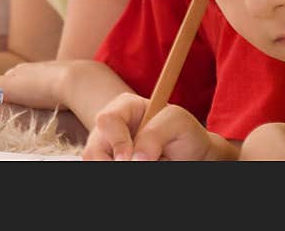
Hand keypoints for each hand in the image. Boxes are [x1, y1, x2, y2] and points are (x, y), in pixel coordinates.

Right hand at [0, 60, 79, 109]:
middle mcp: (39, 67)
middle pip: (26, 77)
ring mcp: (59, 71)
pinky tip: (62, 100)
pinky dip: (60, 91)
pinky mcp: (76, 79)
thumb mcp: (10, 87)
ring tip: (41, 102)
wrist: (78, 81)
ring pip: (45, 80)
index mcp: (23, 70)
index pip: (8, 77)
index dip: (3, 87)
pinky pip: (64, 85)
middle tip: (19, 100)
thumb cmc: (41, 86)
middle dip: (22, 86)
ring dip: (42, 89)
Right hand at [84, 94, 226, 160]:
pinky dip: (118, 175)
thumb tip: (136, 158)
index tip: (130, 158)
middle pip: (93, 149)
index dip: (117, 141)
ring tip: (150, 162)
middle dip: (113, 163)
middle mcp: (108, 130)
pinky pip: (101, 171)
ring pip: (95, 164)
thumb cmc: (184, 133)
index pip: (107, 120)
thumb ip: (155, 133)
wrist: (191, 155)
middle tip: (136, 167)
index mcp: (123, 108)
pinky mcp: (107, 164)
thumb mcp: (177, 122)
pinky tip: (137, 166)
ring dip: (118, 168)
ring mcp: (105, 151)